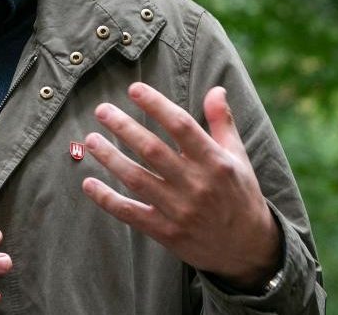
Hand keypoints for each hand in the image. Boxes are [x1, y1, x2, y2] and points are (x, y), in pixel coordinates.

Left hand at [81, 82, 280, 290]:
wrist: (248, 249)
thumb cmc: (240, 195)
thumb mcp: (238, 158)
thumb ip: (222, 123)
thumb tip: (215, 89)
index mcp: (215, 162)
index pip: (182, 126)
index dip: (157, 105)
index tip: (134, 89)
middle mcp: (196, 184)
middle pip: (153, 151)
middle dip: (124, 128)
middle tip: (101, 110)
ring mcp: (179, 210)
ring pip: (137, 180)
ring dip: (110, 158)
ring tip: (90, 140)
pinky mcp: (165, 232)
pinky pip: (130, 213)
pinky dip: (107, 200)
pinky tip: (88, 183)